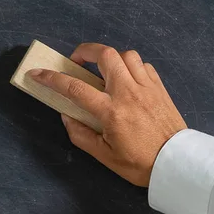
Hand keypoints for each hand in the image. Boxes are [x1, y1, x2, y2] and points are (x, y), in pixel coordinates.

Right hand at [28, 43, 186, 186]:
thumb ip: (81, 135)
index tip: (38, 73)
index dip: (52, 79)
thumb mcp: (104, 156)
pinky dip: (131, 67)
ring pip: (126, 55)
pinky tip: (127, 80)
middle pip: (105, 54)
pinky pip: (144, 66)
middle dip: (85, 50)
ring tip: (104, 71)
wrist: (176, 163)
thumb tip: (67, 115)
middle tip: (77, 61)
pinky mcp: (160, 88)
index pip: (75, 88)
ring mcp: (146, 87)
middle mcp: (128, 92)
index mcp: (111, 111)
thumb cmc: (139, 163)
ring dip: (111, 58)